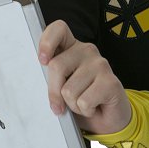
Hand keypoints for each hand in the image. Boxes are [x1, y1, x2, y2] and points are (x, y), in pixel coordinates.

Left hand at [38, 20, 132, 134]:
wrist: (108, 118)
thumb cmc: (82, 99)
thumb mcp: (62, 87)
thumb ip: (52, 78)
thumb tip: (37, 83)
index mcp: (72, 48)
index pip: (59, 29)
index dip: (47, 42)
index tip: (42, 60)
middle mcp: (86, 51)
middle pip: (56, 66)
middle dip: (54, 92)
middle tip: (62, 103)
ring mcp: (100, 65)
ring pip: (69, 90)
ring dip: (73, 105)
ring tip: (83, 103)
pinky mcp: (111, 82)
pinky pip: (84, 101)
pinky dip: (85, 110)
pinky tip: (93, 107)